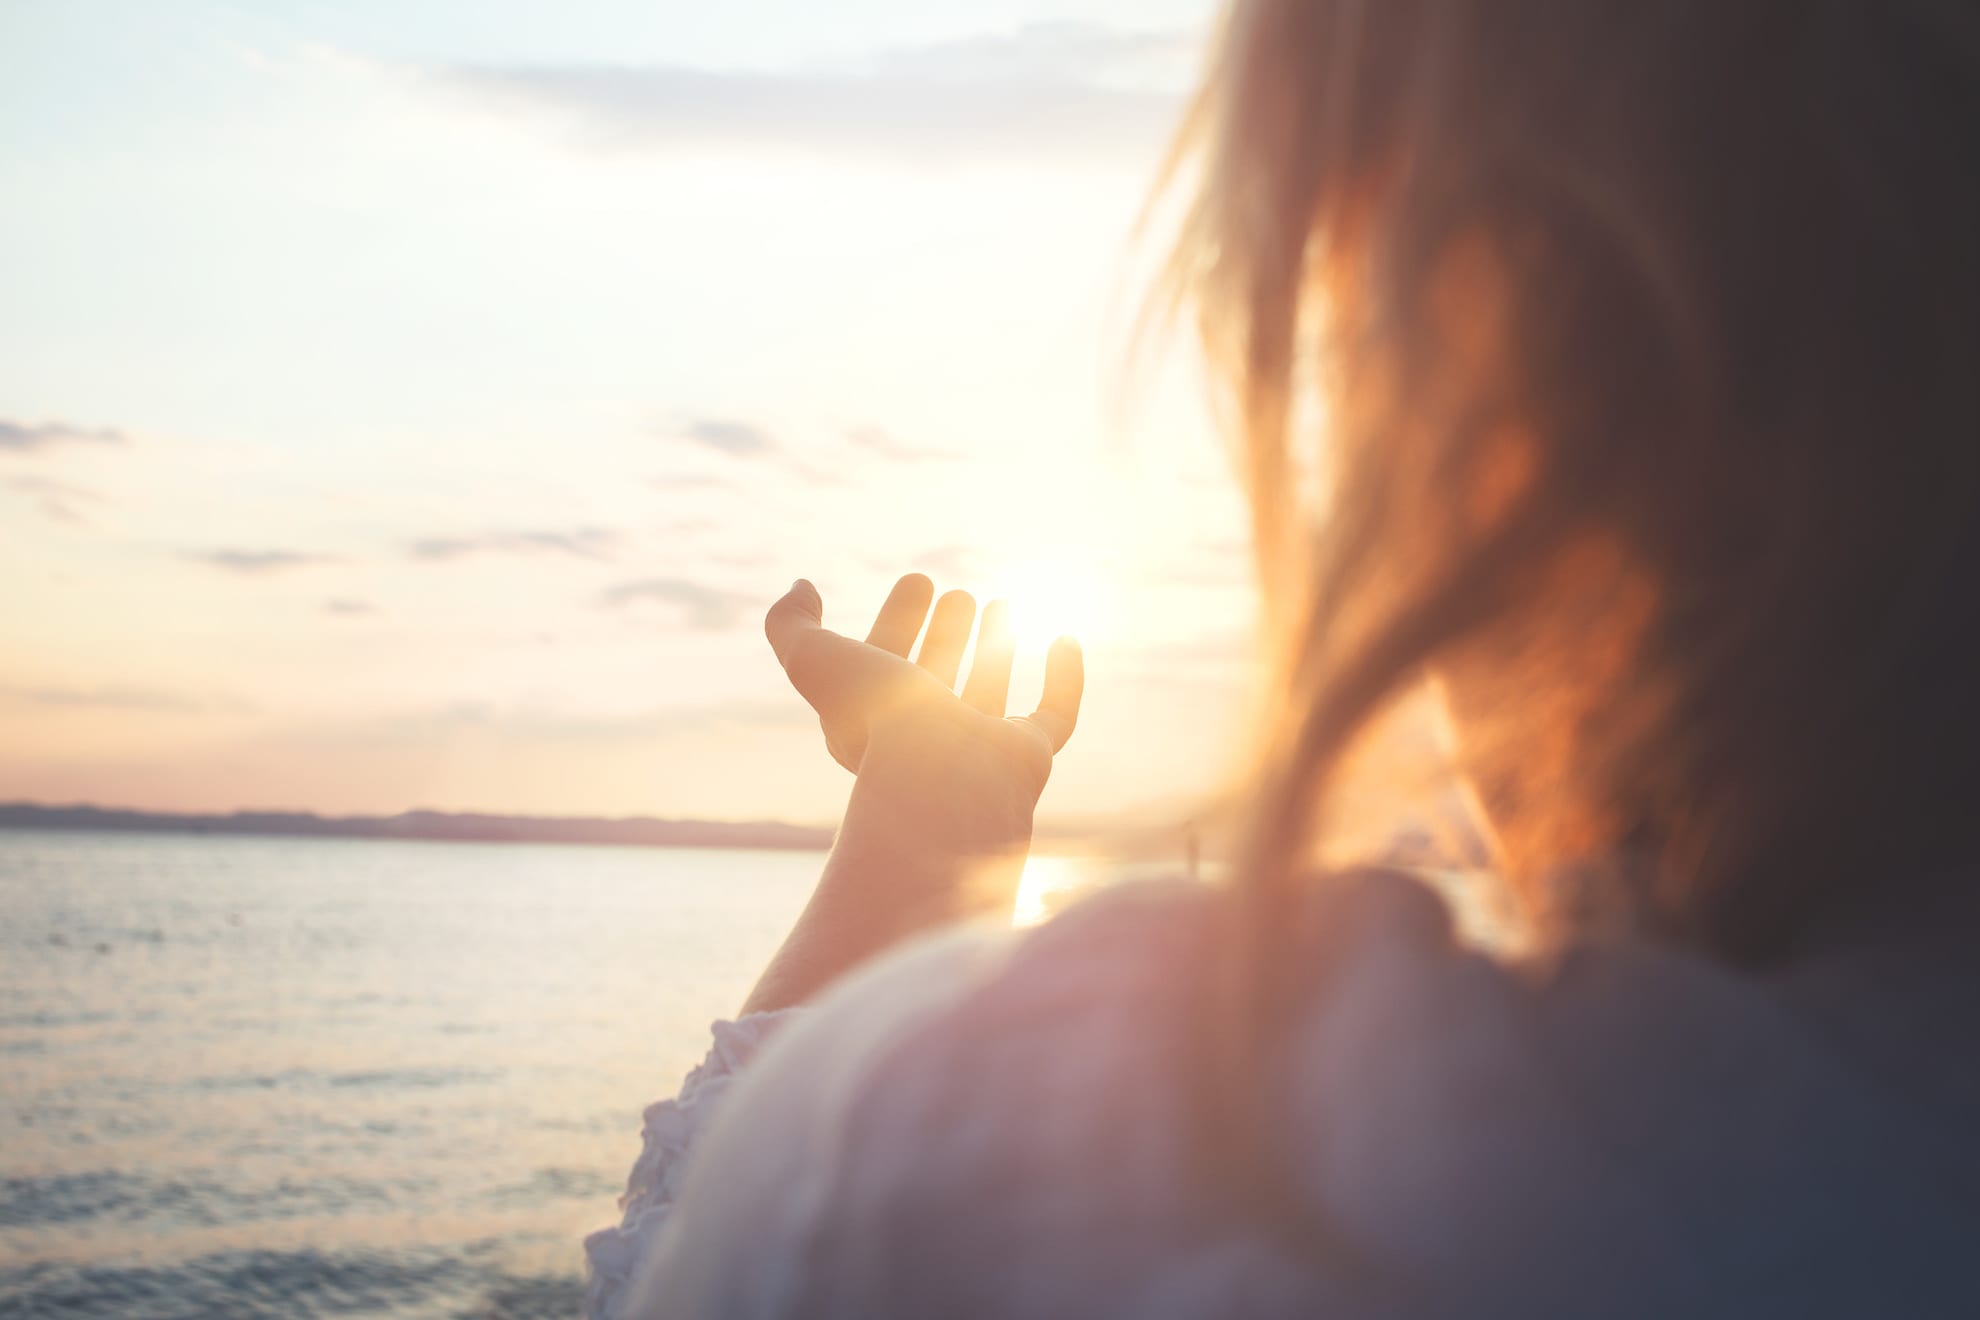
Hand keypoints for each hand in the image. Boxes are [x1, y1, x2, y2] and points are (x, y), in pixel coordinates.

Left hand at [764, 573, 1082, 864]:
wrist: (941, 783)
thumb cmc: (875, 723)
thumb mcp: (812, 660)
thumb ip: (790, 622)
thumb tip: (803, 586)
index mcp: (874, 719)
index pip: (886, 662)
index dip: (897, 618)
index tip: (917, 579)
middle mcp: (927, 738)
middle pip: (937, 678)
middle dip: (947, 633)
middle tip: (958, 595)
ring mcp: (980, 750)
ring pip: (988, 692)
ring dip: (995, 647)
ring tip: (1002, 603)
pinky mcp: (1028, 757)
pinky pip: (1054, 715)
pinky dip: (1064, 678)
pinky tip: (1065, 637)